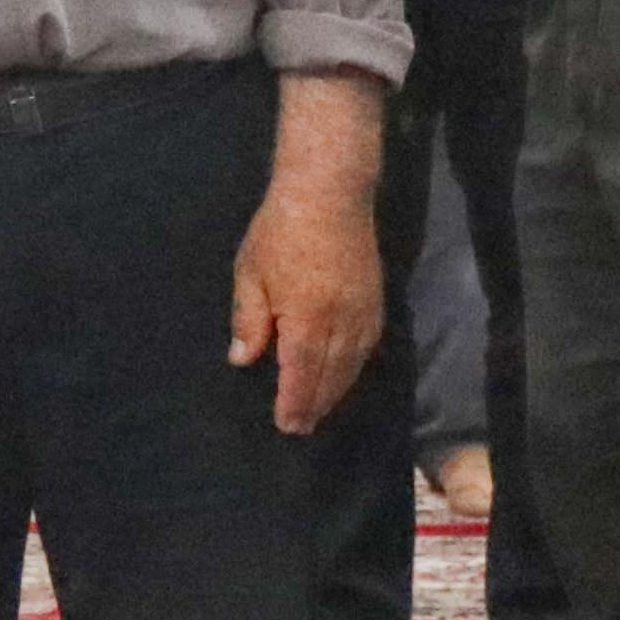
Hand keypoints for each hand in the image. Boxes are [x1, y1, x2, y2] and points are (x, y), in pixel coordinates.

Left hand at [228, 173, 380, 434]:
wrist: (330, 192)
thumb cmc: (281, 230)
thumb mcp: (251, 273)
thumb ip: (249, 320)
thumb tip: (243, 359)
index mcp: (306, 320)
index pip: (300, 376)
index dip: (294, 404)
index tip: (287, 426)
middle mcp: (340, 324)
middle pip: (330, 377)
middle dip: (316, 405)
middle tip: (302, 427)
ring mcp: (363, 313)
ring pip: (352, 365)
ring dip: (337, 391)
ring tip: (322, 409)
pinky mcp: (377, 301)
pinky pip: (368, 346)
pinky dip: (356, 367)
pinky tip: (346, 373)